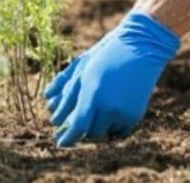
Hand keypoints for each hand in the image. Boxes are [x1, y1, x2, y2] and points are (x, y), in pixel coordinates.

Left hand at [44, 11, 179, 146]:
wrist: (141, 47)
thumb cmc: (106, 54)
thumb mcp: (81, 67)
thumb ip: (64, 88)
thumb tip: (49, 105)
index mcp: (93, 94)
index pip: (77, 126)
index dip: (67, 137)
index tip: (59, 142)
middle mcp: (108, 107)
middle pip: (90, 131)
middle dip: (83, 127)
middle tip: (78, 120)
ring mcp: (124, 112)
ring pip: (104, 132)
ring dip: (98, 125)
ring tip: (98, 108)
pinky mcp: (135, 115)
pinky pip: (119, 131)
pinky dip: (112, 125)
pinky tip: (110, 111)